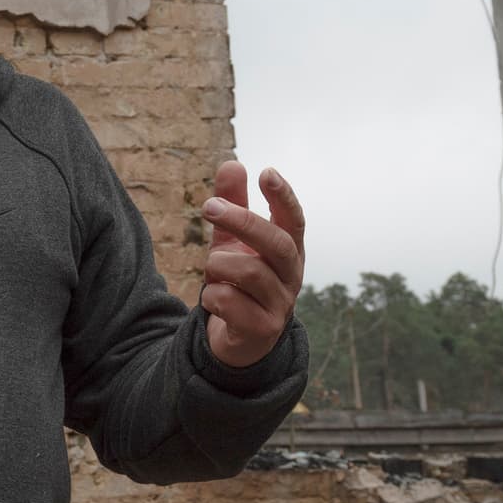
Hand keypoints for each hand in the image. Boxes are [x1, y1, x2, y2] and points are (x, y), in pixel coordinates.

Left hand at [199, 161, 304, 367]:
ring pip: (249, 272)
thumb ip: (233, 205)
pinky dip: (212, 296)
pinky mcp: (263, 329)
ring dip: (219, 266)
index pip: (294, 220)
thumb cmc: (238, 283)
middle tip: (208, 207)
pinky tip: (212, 298)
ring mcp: (280, 304)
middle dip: (241, 221)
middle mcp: (291, 275)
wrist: (236, 339)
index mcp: (288, 251)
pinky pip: (231, 303)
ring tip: (211, 271)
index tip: (267, 172)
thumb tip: (232, 163)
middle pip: (276, 242)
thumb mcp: (231, 242)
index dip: (284, 196)